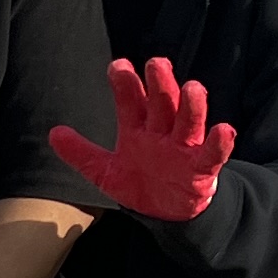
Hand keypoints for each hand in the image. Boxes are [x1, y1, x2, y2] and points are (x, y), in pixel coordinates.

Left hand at [50, 56, 235, 222]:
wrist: (167, 213)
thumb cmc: (140, 183)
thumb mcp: (105, 171)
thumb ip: (81, 153)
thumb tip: (52, 134)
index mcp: (138, 129)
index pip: (131, 101)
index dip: (125, 84)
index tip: (117, 66)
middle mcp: (162, 132)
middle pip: (163, 103)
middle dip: (160, 84)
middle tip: (156, 64)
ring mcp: (184, 147)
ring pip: (189, 122)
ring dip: (192, 106)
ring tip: (192, 87)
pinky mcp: (201, 168)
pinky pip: (213, 153)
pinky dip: (220, 142)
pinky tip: (224, 130)